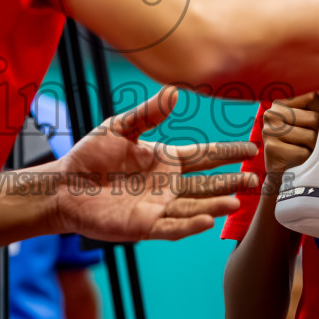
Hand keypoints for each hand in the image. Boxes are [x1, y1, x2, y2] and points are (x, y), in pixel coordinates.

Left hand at [50, 85, 258, 241]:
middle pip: (207, 184)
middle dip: (232, 182)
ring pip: (195, 206)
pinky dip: (190, 224)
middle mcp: (168, 184)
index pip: (204, 156)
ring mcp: (158, 206)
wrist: (63, 186)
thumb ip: (148, 112)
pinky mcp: (144, 225)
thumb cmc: (90, 156)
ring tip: (236, 201)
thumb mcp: (120, 127)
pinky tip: (207, 221)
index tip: (252, 148)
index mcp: (166, 160)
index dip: (227, 152)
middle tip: (256, 180)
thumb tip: (174, 92)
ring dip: (216, 204)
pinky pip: (173, 226)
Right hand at [264, 92, 318, 174]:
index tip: (312, 124)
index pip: (312, 97)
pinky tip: (298, 160)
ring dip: (313, 148)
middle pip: (314, 118)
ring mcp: (269, 130)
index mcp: (280, 101)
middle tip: (310, 142)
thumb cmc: (303, 143)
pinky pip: (303, 152)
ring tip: (305, 151)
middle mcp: (271, 113)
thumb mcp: (310, 119)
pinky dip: (306, 159)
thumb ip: (316, 105)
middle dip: (318, 133)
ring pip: (310, 136)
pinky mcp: (271, 148)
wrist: (286, 174)